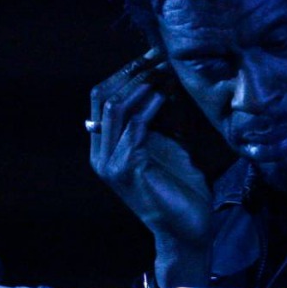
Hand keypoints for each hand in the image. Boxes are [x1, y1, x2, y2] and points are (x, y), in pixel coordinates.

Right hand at [89, 49, 212, 285]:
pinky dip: (150, 106)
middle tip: (157, 56)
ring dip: (142, 84)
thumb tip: (163, 81)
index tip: (152, 55)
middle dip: (131, 72)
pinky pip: (134, 126)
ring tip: (164, 69)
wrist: (186, 232)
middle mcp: (100, 153)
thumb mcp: (167, 146)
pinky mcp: (126, 168)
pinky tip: (165, 94)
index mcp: (105, 146)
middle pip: (102, 96)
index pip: (102, 97)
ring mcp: (109, 162)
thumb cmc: (180, 191)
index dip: (125, 73)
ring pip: (116, 107)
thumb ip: (156, 120)